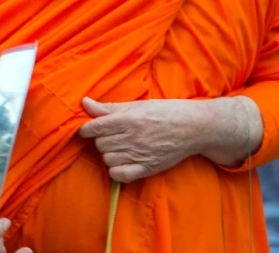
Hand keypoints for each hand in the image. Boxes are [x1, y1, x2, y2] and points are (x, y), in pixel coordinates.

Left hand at [78, 97, 207, 182]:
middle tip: (111, 136)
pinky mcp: (148, 168)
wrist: (193, 127)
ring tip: (119, 147)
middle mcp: (133, 138)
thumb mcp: (137, 105)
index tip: (88, 129)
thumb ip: (109, 107)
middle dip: (101, 140)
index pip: (95, 127)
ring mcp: (140, 155)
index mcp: (129, 119)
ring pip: (108, 159)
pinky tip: (122, 162)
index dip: (87, 129)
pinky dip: (116, 170)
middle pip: (100, 144)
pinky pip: (120, 175)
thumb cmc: (164, 112)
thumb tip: (84, 103)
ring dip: (109, 154)